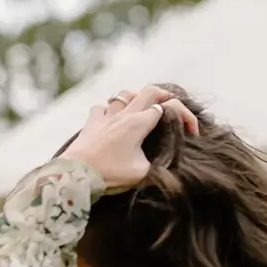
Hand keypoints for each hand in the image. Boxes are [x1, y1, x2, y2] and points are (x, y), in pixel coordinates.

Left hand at [58, 85, 199, 192]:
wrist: (74, 175)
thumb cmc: (109, 174)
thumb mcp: (142, 173)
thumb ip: (158, 164)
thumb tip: (166, 165)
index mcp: (139, 123)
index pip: (170, 107)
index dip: (186, 117)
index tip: (191, 134)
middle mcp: (123, 115)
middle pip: (149, 91)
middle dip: (164, 96)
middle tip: (171, 107)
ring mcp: (105, 117)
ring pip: (123, 95)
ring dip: (136, 99)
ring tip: (141, 110)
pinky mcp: (90, 125)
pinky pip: (100, 108)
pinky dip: (109, 110)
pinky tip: (110, 120)